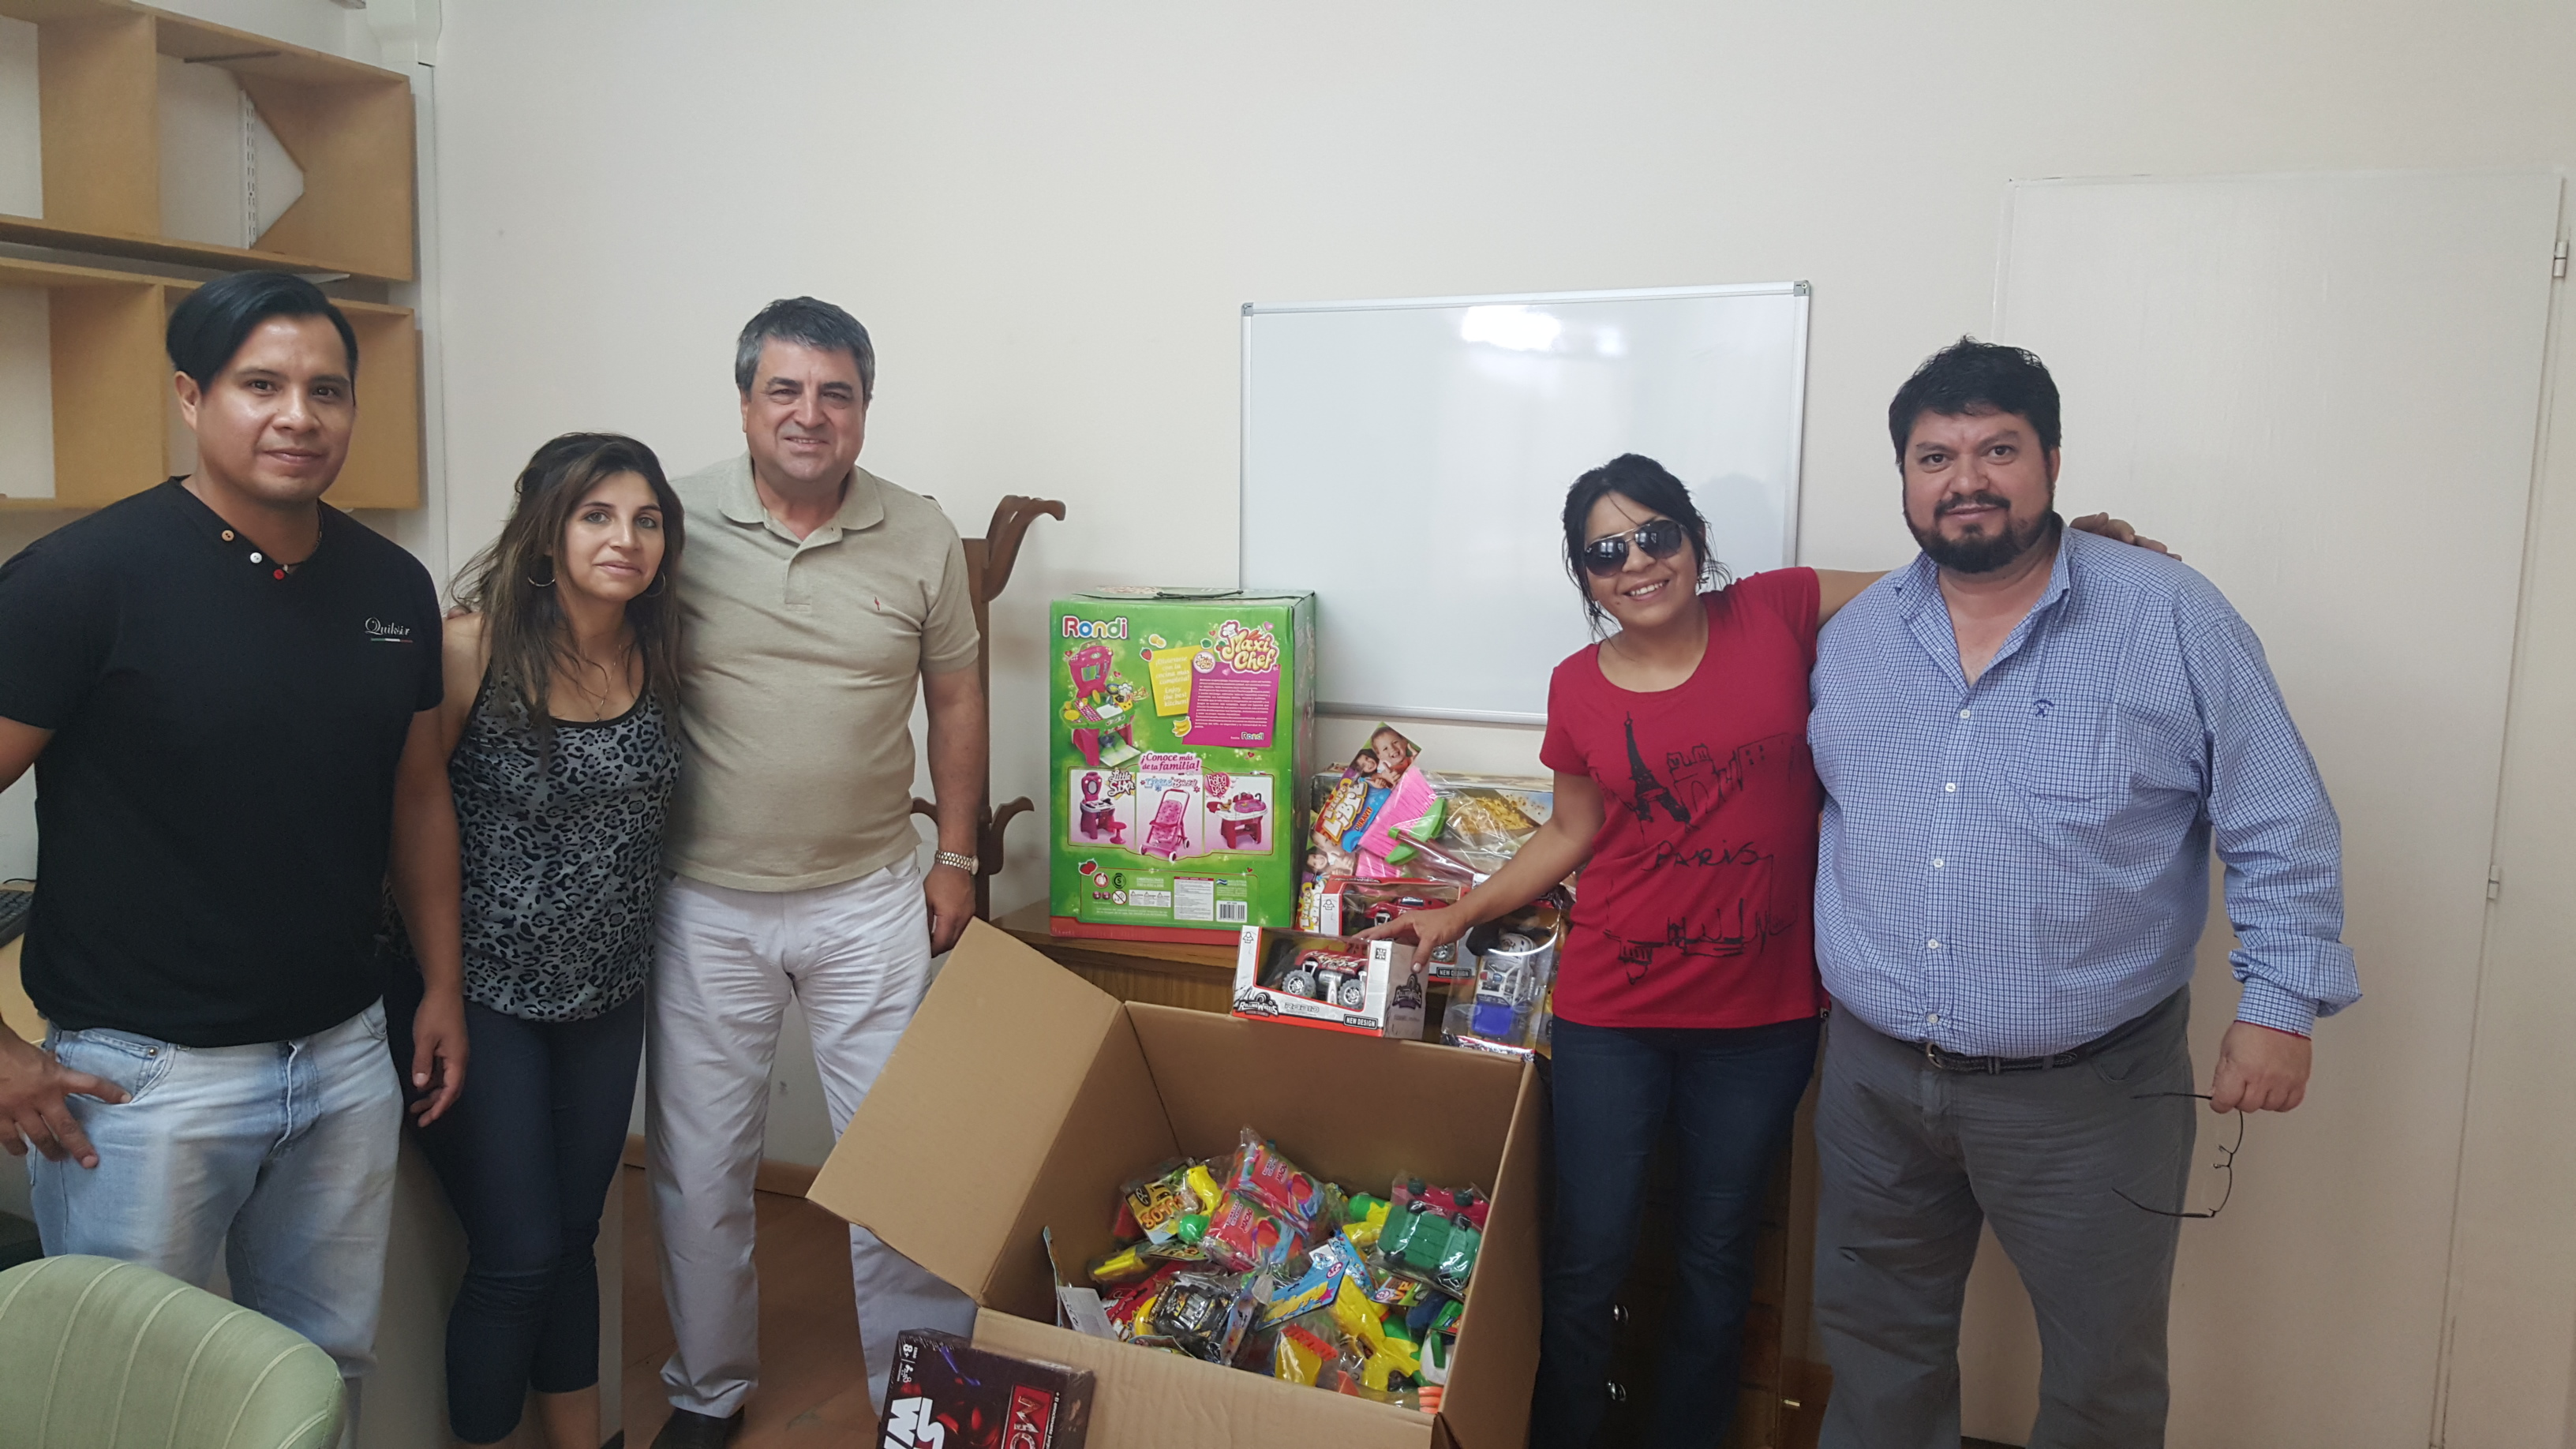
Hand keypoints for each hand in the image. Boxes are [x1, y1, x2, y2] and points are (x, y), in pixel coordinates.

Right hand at [0, 1030, 126, 1166]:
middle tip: (89, 1160)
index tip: (124, 1099)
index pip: (90, 1084)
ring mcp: (18, 1109)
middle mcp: (41, 1097)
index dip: (109, 1091)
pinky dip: (14, 1146)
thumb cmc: (13, 1051)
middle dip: (78, 1146)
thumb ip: (51, 1067)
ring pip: (38, 1137)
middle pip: (65, 1127)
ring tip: (56, 1156)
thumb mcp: (40, 1057)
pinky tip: (19, 1150)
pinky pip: (8, 1138)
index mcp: (55, 1078)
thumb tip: (57, 1062)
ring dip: (48, 1150)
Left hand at [408, 988, 468, 1126]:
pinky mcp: (451, 1049)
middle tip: (419, 1118)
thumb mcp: (424, 1040)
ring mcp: (456, 1054)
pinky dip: (434, 1082)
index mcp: (456, 1060)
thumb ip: (422, 1064)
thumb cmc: (435, 1013)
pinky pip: (444, 1072)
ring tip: (416, 1105)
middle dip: (436, 1106)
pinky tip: (422, 1084)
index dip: (439, 1108)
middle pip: (452, 1090)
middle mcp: (460, 1060)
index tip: (427, 1120)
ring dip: (433, 1095)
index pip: (450, 1091)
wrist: (444, 991)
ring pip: (447, 1082)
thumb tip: (421, 1086)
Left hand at [925, 862, 975, 954]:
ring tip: (937, 938)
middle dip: (940, 948)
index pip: (942, 943)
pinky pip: (965, 928)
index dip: (932, 950)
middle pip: (952, 943)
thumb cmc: (942, 878)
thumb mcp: (926, 900)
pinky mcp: (971, 910)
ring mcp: (969, 915)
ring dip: (949, 941)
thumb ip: (924, 919)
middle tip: (929, 947)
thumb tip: (921, 933)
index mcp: (950, 918)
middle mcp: (963, 918)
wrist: (956, 864)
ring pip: (960, 937)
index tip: (925, 951)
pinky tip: (947, 928)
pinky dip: (956, 932)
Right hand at [1355, 903, 1474, 959]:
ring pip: (1396, 942)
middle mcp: (1406, 926)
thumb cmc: (1445, 922)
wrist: (1460, 919)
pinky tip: (1398, 963)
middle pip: (1386, 935)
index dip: (1370, 935)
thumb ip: (1421, 953)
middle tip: (1359, 950)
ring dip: (1388, 950)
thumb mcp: (1432, 938)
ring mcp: (1413, 933)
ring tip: (1375, 960)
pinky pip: (1407, 948)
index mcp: (1405, 921)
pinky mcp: (1420, 939)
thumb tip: (1413, 968)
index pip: (1383, 929)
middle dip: (1373, 942)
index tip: (1356, 940)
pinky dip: (1402, 955)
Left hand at [2067, 512, 2179, 558]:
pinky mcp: (2124, 568)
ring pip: (2142, 554)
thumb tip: (2104, 516)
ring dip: (2157, 555)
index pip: (2118, 528)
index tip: (2129, 538)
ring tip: (2174, 559)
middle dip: (2149, 544)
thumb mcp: (2075, 532)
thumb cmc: (2065, 547)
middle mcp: (2116, 542)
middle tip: (2160, 549)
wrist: (2056, 565)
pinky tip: (2172, 568)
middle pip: (2136, 540)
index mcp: (2104, 531)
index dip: (2125, 531)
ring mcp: (2122, 555)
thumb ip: (2086, 523)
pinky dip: (2156, 566)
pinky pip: (2142, 566)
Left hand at [2209, 1020, 2310, 1112]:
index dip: (2219, 1104)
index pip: (2225, 1101)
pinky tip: (2275, 1090)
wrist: (2280, 1016)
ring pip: (2269, 1107)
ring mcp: (2283, 1081)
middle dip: (2240, 1099)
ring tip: (2260, 1084)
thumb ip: (2221, 1074)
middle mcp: (2263, 1078)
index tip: (2220, 1102)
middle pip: (2247, 1107)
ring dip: (2261, 1100)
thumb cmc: (2253, 1027)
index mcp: (2241, 1069)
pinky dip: (2281, 1101)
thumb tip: (2216, 1094)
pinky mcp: (2299, 1081)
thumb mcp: (2227, 1049)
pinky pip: (2290, 1104)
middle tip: (2241, 1087)